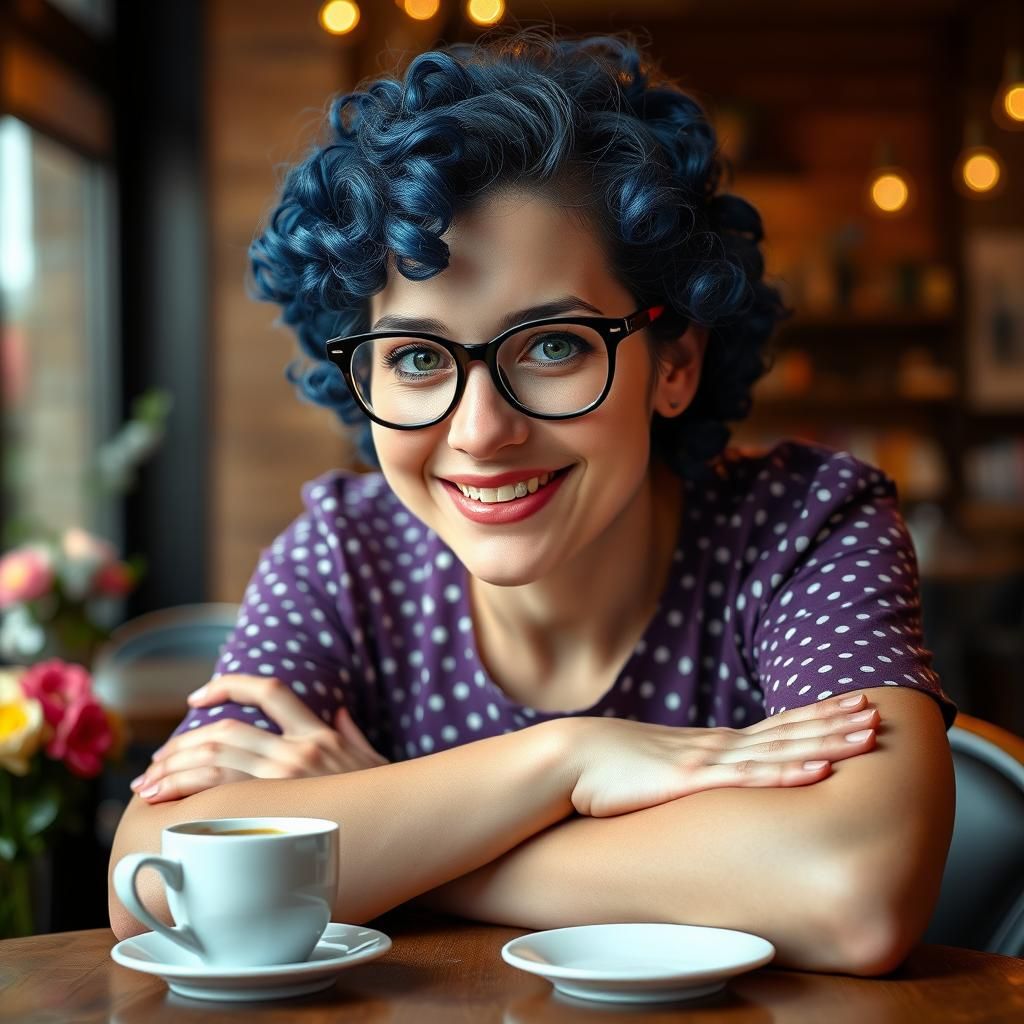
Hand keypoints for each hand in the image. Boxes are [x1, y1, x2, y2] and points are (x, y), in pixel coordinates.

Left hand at [130, 674, 388, 802]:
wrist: (406, 826)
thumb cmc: (386, 797)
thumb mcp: (371, 758)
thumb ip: (351, 733)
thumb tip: (342, 712)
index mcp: (317, 733)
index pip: (268, 691)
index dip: (228, 685)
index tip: (196, 697)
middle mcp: (299, 751)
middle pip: (225, 732)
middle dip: (181, 745)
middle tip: (155, 763)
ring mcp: (290, 781)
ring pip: (217, 762)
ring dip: (176, 770)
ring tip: (149, 784)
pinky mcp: (282, 810)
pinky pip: (224, 796)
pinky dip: (191, 795)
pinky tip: (170, 803)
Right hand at [569, 690, 880, 817]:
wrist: (569, 760)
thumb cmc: (607, 771)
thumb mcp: (659, 772)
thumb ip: (688, 777)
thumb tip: (706, 789)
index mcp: (711, 746)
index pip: (776, 728)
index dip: (816, 718)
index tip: (851, 708)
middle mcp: (717, 746)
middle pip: (788, 731)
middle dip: (835, 722)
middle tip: (880, 712)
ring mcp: (707, 760)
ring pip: (779, 749)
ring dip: (827, 741)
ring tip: (867, 734)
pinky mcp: (690, 779)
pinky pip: (748, 778)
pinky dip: (787, 772)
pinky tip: (819, 770)